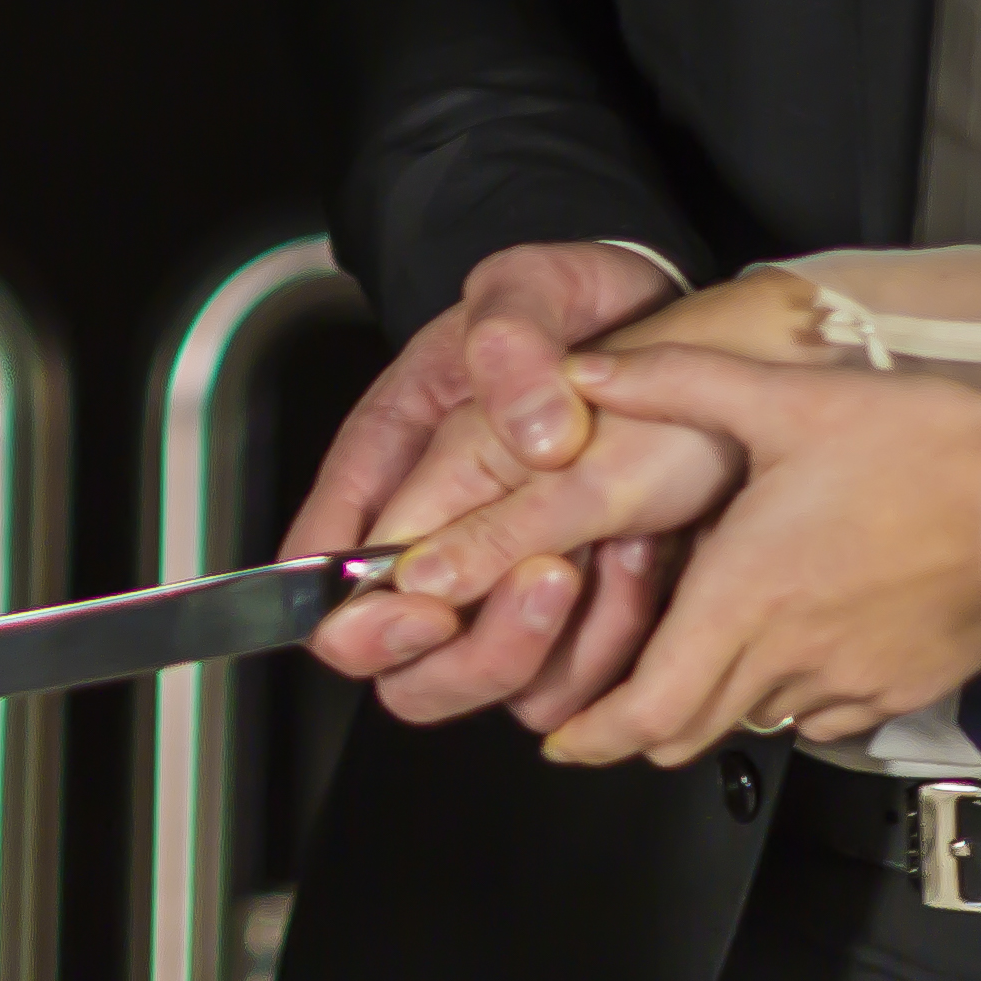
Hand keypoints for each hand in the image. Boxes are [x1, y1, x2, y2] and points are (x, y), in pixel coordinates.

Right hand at [290, 241, 720, 733]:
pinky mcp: (569, 612)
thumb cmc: (568, 305)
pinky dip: (620, 642)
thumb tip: (533, 438)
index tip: (432, 606)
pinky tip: (652, 561)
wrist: (649, 314)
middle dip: (478, 652)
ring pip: (498, 692)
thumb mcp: (532, 288)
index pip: (328, 580)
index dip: (366, 619)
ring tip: (624, 546)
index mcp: (391, 465)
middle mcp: (437, 542)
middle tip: (553, 575)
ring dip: (565, 644)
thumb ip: (513, 343)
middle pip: (407, 671)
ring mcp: (500, 586)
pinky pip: (575, 684)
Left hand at [517, 347, 980, 766]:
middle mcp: (791, 657)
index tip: (559, 739)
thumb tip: (583, 370)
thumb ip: (676, 382)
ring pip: (753, 721)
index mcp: (747, 597)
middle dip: (638, 725)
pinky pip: (820, 717)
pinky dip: (785, 698)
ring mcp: (851, 683)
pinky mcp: (900, 690)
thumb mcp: (789, 398)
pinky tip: (786, 644)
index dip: (593, 736)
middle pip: (689, 732)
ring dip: (714, 703)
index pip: (649, 710)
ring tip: (698, 655)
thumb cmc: (925, 447)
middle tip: (607, 702)